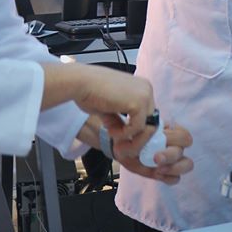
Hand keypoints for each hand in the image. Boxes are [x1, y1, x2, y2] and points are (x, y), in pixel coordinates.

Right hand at [40, 62, 154, 140]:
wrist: (80, 83)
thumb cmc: (90, 93)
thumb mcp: (111, 110)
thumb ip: (122, 121)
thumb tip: (129, 139)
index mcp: (141, 88)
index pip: (149, 118)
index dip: (137, 134)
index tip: (123, 144)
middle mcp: (147, 90)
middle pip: (152, 125)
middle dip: (137, 141)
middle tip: (120, 149)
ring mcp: (145, 95)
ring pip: (148, 130)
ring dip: (131, 141)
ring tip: (114, 141)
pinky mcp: (139, 102)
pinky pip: (137, 128)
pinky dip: (124, 134)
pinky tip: (110, 130)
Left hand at [112, 122, 194, 184]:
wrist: (124, 150)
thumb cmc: (130, 137)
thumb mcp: (133, 133)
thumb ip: (142, 132)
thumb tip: (151, 130)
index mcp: (171, 131)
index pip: (184, 135)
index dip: (174, 139)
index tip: (159, 140)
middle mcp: (176, 144)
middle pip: (183, 150)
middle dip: (170, 155)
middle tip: (156, 159)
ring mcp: (174, 160)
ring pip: (187, 164)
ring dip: (174, 168)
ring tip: (158, 170)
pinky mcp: (168, 173)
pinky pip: (175, 178)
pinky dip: (167, 178)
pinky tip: (156, 174)